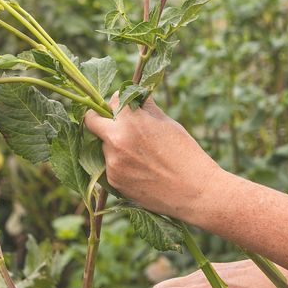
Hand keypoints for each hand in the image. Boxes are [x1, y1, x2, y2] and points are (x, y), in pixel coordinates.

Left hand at [80, 95, 222, 221]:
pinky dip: (120, 164)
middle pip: (92, 121)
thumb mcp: (168, 124)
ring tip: (141, 155)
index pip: (110, 101)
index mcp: (130, 120)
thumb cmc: (186, 154)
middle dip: (101, 119)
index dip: (118, 103)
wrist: (195, 192)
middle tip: (113, 124)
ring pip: (103, 145)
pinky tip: (141, 170)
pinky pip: (109, 166)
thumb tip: (136, 96)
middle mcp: (115, 140)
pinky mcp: (113, 181)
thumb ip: (146, 109)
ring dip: (114, 145)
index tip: (123, 107)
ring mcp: (112, 162)